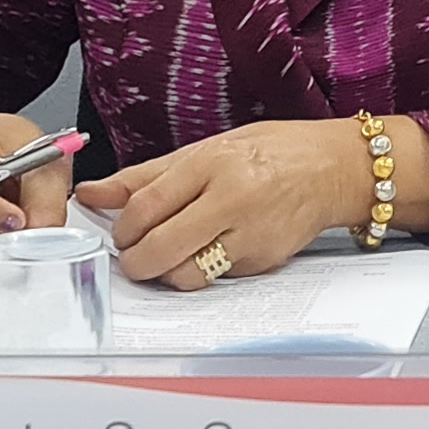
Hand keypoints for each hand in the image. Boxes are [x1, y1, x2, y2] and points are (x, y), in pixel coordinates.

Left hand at [78, 124, 358, 285]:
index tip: (122, 231)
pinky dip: (202, 271)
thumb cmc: (274, 152)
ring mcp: (250, 234)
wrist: (335, 168)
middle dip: (135, 260)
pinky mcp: (263, 262)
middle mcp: (232, 199)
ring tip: (169, 256)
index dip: (122, 227)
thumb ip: (146, 175)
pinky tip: (210, 250)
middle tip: (134, 255)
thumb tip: (93, 193)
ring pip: (184, 275)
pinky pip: (216, 279)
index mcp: (212, 163)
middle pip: (159, 248)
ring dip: (166, 272)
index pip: (145, 206)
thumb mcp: (207, 149)